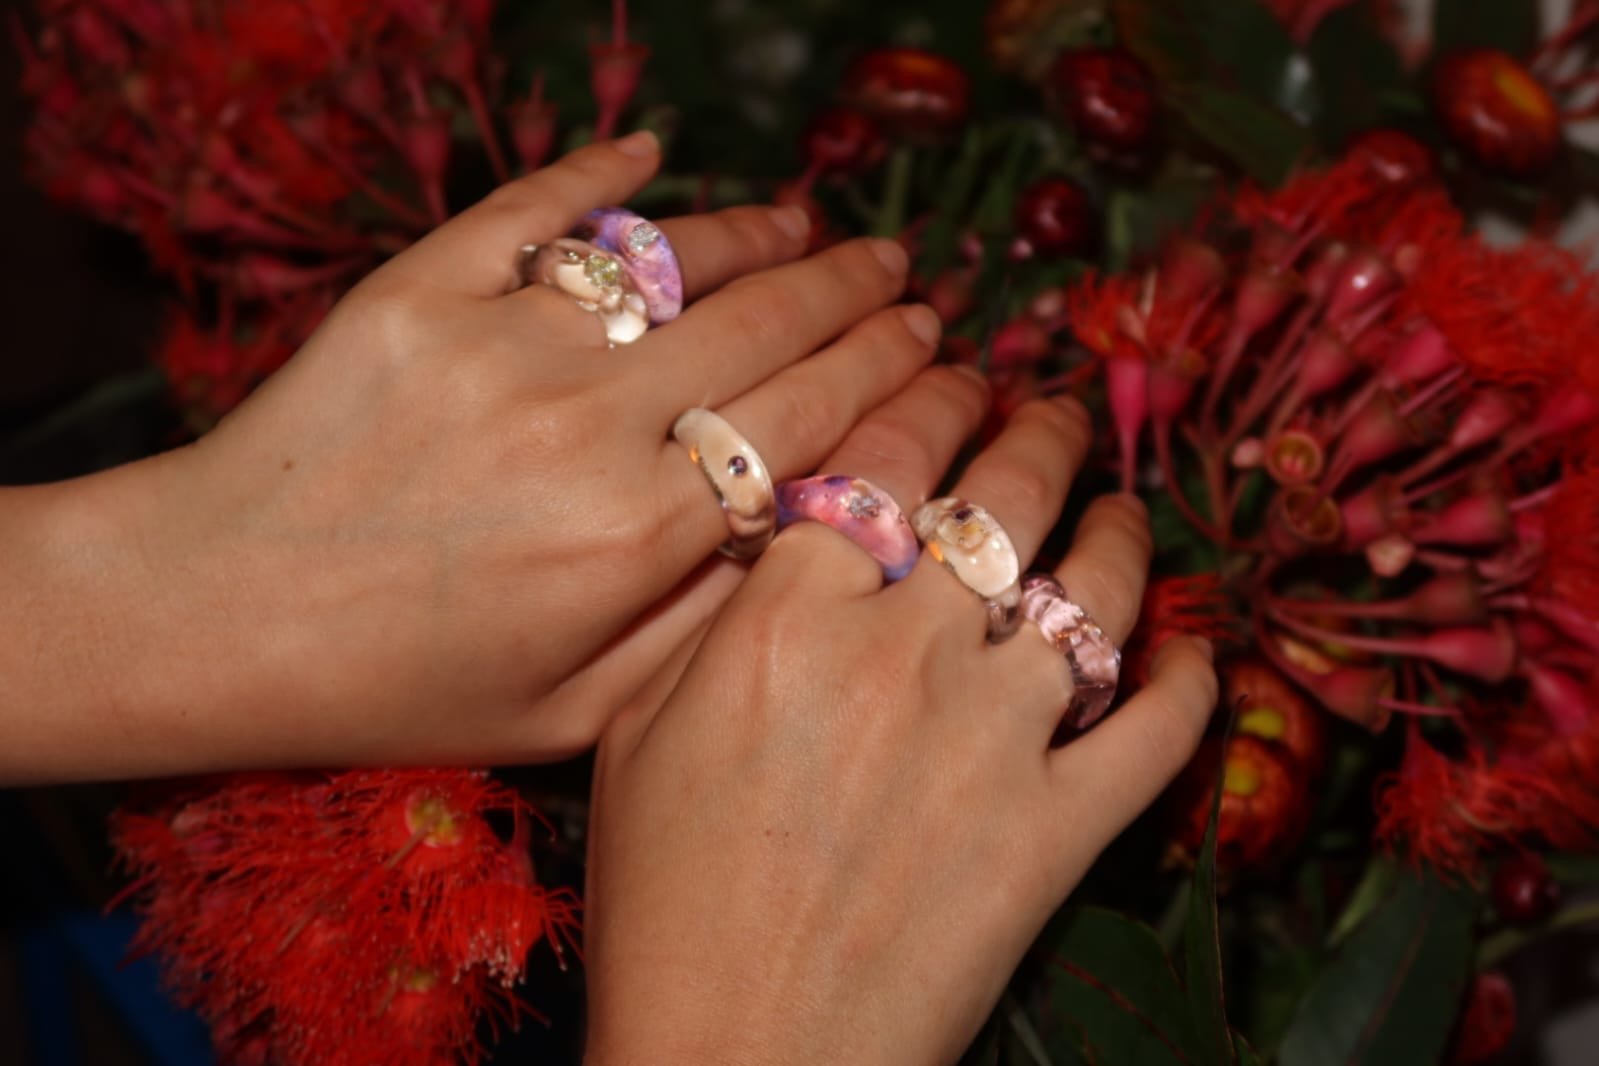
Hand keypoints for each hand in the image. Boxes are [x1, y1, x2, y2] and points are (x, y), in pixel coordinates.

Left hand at [4, 133, 943, 780]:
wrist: (215, 614)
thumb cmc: (404, 683)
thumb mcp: (573, 714)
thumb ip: (703, 628)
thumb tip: (810, 534)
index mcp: (638, 534)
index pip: (811, 418)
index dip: (892, 370)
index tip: (938, 346)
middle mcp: (587, 423)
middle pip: (766, 326)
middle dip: (855, 292)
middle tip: (900, 272)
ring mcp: (502, 338)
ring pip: (675, 260)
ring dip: (762, 232)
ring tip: (812, 223)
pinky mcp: (421, 286)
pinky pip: (540, 208)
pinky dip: (605, 176)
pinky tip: (653, 154)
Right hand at [585, 394, 1217, 1065]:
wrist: (731, 1057)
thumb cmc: (658, 901)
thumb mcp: (638, 729)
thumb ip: (718, 615)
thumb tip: (791, 535)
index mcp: (790, 612)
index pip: (891, 447)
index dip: (936, 390)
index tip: (958, 373)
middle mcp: (906, 650)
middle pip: (1007, 491)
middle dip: (1043, 430)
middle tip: (1056, 412)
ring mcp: (995, 738)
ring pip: (1100, 588)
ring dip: (1123, 532)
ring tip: (1121, 510)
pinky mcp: (1058, 831)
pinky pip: (1157, 731)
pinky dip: (1186, 685)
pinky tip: (1187, 657)